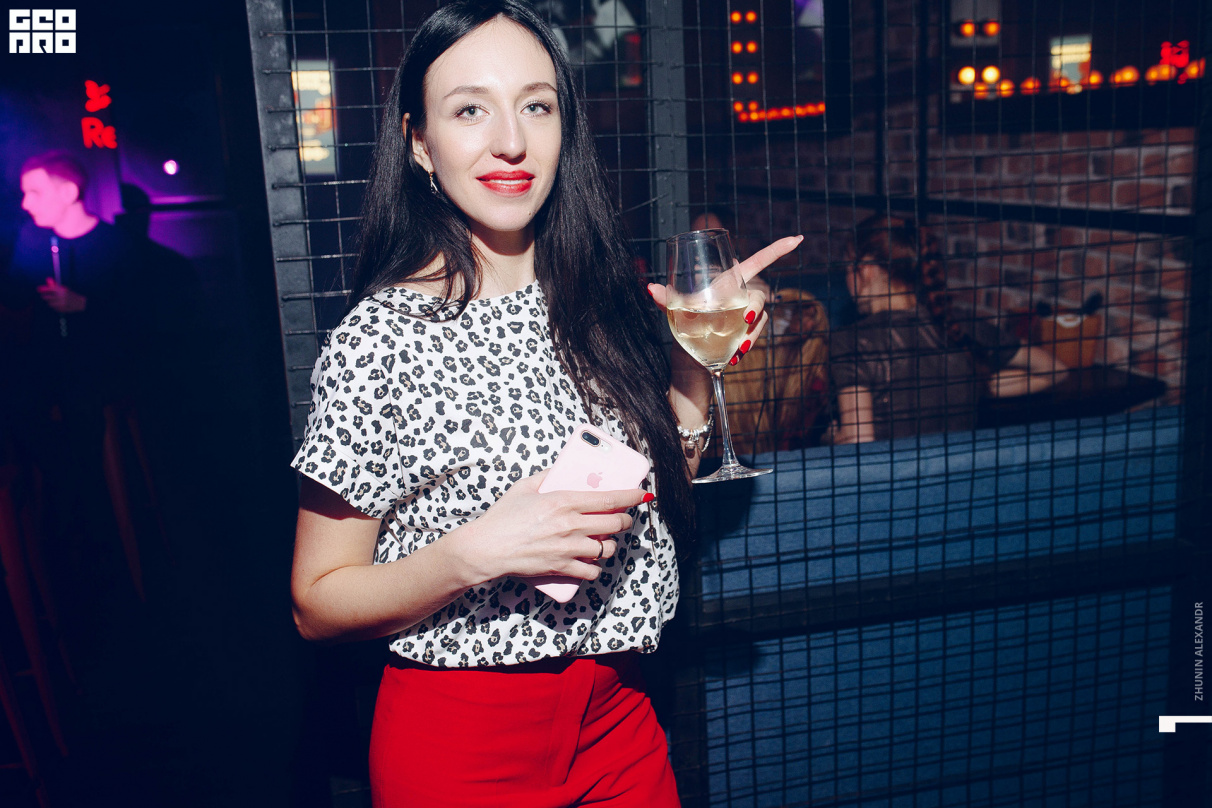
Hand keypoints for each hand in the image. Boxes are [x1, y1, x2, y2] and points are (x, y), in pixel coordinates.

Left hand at [36, 278, 86, 313]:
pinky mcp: (62, 309)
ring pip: (50, 303)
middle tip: (44, 296)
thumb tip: (48, 279)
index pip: (50, 288)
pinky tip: (58, 305)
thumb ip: (55, 285)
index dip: (43, 289)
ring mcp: (62, 303)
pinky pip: (54, 308)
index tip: (38, 289)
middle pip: (47, 297)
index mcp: (62, 290)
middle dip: (45, 296)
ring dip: (50, 302)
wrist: (81, 303)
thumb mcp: (64, 289)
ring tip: (54, 300)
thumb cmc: (71, 295)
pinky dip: (54, 306)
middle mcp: (61, 296)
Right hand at [447, 469, 648, 585]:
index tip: (643, 495)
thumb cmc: (502, 517)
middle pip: (615, 524)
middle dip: (624, 521)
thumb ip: (547, 476)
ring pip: (607, 548)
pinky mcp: (562, 567)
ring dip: (610, 544)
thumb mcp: (524, 487)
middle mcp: (571, 524)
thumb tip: (560, 470)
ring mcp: (568, 548)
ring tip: (604, 540)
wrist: (486, 549)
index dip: (631, 496)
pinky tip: (591, 561)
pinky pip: (592, 570)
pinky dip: (595, 567)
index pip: (609, 498)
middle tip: (622, 519)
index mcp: (564, 501)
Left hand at [648, 234, 802, 365]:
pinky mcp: (747, 335)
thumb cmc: (683, 332)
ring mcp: (746, 316)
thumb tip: (652, 288)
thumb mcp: (673, 315)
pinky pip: (754, 336)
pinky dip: (745, 346)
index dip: (777, 250)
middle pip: (760, 295)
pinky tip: (733, 357)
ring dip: (750, 334)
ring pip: (760, 319)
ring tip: (736, 350)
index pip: (756, 262)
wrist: (688, 366)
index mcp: (728, 282)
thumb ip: (667, 300)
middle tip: (745, 321)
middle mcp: (741, 296)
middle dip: (756, 308)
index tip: (798, 238)